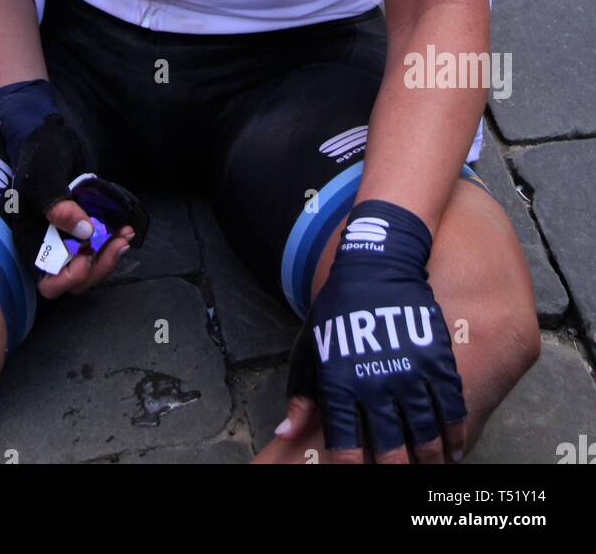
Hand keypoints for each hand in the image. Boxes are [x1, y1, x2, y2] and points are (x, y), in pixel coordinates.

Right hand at [13, 114, 146, 299]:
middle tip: (119, 243)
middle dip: (100, 265)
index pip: (48, 281)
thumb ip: (59, 204)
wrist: (51, 138)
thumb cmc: (41, 154)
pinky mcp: (84, 229)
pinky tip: (125, 228)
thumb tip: (84, 232)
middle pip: (75, 279)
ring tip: (126, 234)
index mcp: (32, 240)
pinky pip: (99, 247)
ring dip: (111, 255)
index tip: (87, 257)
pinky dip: (113, 243)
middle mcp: (50, 246)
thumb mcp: (46, 174)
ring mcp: (68, 238)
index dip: (69, 278)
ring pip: (91, 265)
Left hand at [280, 199, 466, 463]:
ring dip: (429, 460)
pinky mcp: (437, 362)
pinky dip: (456, 435)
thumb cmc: (340, 307)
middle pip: (391, 450)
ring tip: (431, 470)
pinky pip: (452, 410)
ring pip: (426, 436)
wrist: (378, 265)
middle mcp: (377, 386)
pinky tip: (455, 449)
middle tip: (400, 477)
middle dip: (395, 471)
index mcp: (342, 384)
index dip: (351, 468)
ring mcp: (411, 375)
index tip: (358, 476)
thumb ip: (302, 392)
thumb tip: (286, 434)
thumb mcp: (312, 345)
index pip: (345, 445)